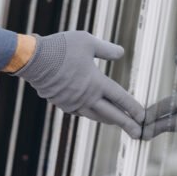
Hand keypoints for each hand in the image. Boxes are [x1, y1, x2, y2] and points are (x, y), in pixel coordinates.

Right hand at [14, 31, 144, 138]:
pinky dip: (90, 113)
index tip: (143, 117)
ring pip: (95, 116)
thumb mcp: (87, 41)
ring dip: (108, 120)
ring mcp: (73, 103)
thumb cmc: (61, 47)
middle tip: (138, 133)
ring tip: (117, 123)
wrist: (33, 59)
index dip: (133, 107)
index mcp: (96, 82)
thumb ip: (106, 49)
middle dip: (126, 124)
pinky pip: (80, 112)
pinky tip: (92, 112)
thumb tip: (121, 53)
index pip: (120, 98)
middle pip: (111, 114)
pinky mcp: (61, 103)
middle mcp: (86, 97)